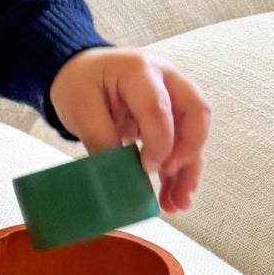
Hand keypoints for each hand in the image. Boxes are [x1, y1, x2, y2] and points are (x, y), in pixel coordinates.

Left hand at [47, 47, 209, 212]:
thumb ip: (101, 139)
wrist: (79, 72)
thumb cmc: (80, 83)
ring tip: (177, 204)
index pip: (159, 107)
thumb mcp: (80, 107)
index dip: (158, 141)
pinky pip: (184, 145)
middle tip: (168, 176)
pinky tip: (175, 197)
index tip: (145, 167)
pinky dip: (181, 172)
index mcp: (139, 70)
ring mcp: (173, 96)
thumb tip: (118, 179)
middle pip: (194, 113)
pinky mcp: (172, 116)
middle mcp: (166, 79)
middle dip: (187, 150)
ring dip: (188, 170)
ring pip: (194, 133)